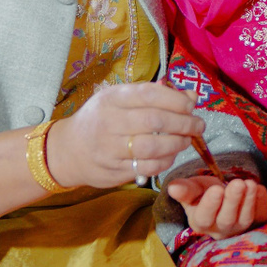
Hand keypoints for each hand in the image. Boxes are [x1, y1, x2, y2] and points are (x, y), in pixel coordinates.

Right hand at [45, 82, 203, 188]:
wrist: (68, 150)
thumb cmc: (101, 119)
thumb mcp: (121, 99)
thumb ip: (155, 96)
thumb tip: (192, 95)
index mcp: (111, 99)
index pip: (149, 94)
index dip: (176, 99)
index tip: (191, 105)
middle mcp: (108, 122)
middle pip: (154, 121)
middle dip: (183, 123)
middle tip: (198, 125)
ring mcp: (109, 149)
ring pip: (153, 147)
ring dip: (177, 144)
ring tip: (187, 140)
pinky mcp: (113, 171)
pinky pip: (147, 167)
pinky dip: (165, 161)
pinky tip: (171, 155)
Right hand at [165, 174, 266, 237]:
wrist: (225, 197)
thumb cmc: (205, 194)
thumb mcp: (193, 190)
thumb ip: (185, 189)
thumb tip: (173, 187)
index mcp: (200, 222)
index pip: (204, 217)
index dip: (211, 205)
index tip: (216, 189)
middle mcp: (221, 230)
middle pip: (227, 220)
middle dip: (233, 201)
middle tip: (237, 183)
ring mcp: (241, 229)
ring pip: (245, 218)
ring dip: (248, 200)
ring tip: (249, 183)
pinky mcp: (258, 222)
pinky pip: (262, 215)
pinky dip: (261, 201)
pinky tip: (258, 187)